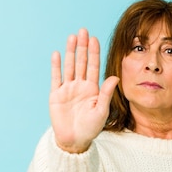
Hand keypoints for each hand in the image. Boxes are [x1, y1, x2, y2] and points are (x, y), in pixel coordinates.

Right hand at [49, 28, 119, 152]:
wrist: (74, 141)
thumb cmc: (91, 128)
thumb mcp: (101, 111)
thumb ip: (106, 94)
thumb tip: (115, 77)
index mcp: (93, 89)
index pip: (94, 67)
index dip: (94, 53)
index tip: (94, 39)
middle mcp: (80, 86)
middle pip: (81, 62)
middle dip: (82, 47)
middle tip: (83, 30)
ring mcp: (68, 89)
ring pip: (70, 66)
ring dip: (71, 52)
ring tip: (72, 37)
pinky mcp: (56, 95)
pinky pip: (56, 77)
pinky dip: (57, 66)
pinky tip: (57, 54)